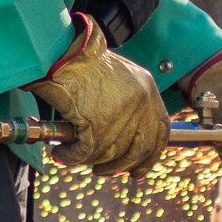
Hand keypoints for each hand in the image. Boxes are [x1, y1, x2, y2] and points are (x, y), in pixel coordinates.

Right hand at [30, 16, 169, 174]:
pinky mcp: (95, 122)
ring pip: (110, 153)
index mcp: (148, 90)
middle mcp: (140, 103)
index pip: (161, 132)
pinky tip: (61, 152)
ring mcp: (119, 114)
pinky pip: (85, 152)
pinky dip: (70, 156)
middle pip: (138, 148)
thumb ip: (129, 102)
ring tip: (73, 155)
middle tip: (103, 171)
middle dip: (120, 165)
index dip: (150, 155)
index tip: (138, 169)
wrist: (62, 50)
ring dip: (91, 160)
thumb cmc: (83, 60)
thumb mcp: (120, 76)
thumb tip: (124, 136)